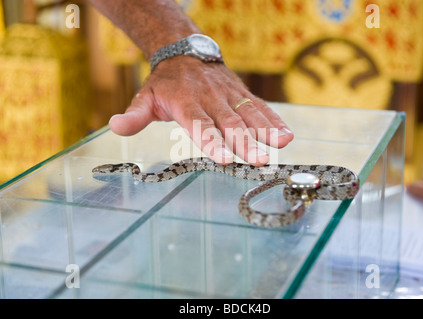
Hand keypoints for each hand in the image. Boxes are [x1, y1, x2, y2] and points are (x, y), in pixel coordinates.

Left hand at [109, 57, 293, 165]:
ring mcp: (229, 95)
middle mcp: (210, 98)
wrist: (186, 53)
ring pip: (248, 113)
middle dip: (245, 142)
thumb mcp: (145, 96)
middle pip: (230, 122)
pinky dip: (274, 120)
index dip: (212, 141)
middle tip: (258, 160)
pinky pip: (259, 107)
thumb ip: (135, 115)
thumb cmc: (166, 83)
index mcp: (186, 101)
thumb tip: (116, 126)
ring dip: (266, 130)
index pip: (200, 124)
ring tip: (281, 144)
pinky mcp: (241, 94)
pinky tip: (287, 135)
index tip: (225, 159)